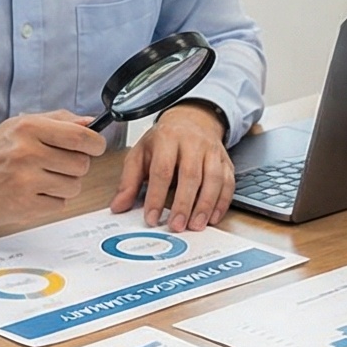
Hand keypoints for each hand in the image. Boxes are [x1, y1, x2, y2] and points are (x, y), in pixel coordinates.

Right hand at [0, 111, 106, 218]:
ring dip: (65, 183)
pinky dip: (53, 198)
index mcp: (29, 128)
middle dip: (76, 164)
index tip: (95, 146)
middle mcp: (27, 153)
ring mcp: (26, 181)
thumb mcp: (24, 123)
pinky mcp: (25, 205)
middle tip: (59, 162)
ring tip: (45, 176)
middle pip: (81, 164)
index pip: (80, 136)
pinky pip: (60, 203)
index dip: (95, 143)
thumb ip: (60, 120)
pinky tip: (37, 190)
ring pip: (74, 186)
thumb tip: (91, 122)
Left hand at [110, 103, 234, 229]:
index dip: (157, 196)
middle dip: (183, 204)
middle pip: (190, 175)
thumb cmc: (164, 140)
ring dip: (205, 205)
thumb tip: (118, 206)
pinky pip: (228, 182)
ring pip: (213, 179)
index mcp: (167, 138)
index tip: (152, 218)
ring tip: (195, 226)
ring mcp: (212, 151)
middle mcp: (193, 142)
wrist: (191, 119)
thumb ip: (129, 181)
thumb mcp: (141, 154)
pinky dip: (222, 202)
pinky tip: (212, 217)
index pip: (162, 169)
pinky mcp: (226, 161)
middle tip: (176, 226)